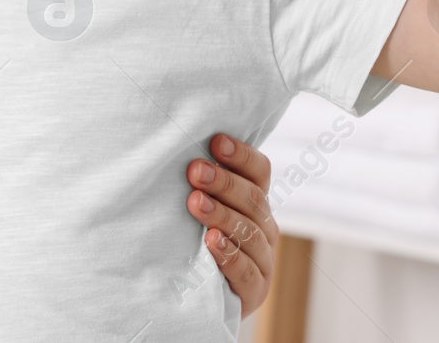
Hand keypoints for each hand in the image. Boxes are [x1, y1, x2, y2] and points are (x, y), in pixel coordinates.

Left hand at [186, 133, 278, 318]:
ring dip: (222, 214)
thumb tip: (174, 146)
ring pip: (250, 233)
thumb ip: (198, 183)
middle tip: (195, 171)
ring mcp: (263, 260)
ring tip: (196, 202)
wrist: (200, 297)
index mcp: (254, 201)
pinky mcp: (254, 291)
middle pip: (253, 199)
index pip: (259, 171)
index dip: (241, 155)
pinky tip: (211, 241)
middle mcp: (265, 227)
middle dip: (223, 182)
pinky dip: (230, 255)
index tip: (216, 141)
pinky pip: (247, 271)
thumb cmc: (194, 239)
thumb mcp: (200, 206)